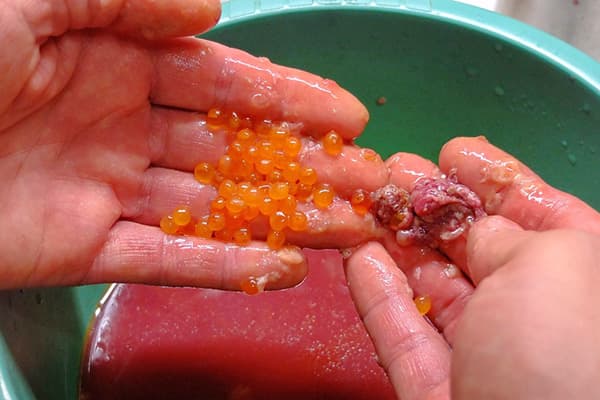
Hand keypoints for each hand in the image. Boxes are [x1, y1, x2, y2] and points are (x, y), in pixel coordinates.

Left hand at [0, 0, 381, 288]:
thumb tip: (211, 10)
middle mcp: (118, 124)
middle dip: (305, 164)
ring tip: (349, 228)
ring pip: (214, 206)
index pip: (224, 79)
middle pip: (233, 147)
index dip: (290, 96)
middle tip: (367, 180)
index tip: (347, 114)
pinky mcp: (80, 249)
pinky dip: (223, 267)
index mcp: (111, 59)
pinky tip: (281, 269)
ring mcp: (104, 190)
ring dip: (284, 219)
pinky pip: (165, 261)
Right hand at [344, 137, 599, 398]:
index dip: (494, 176)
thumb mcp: (549, 264)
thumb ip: (504, 234)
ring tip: (366, 199)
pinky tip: (359, 255)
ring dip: (397, 242)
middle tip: (392, 167)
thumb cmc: (567, 347)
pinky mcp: (436, 386)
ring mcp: (485, 353)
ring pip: (433, 286)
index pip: (536, 211)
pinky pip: (403, 331)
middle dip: (433, 203)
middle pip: (476, 245)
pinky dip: (379, 293)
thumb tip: (473, 230)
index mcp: (582, 275)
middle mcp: (537, 313)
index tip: (453, 149)